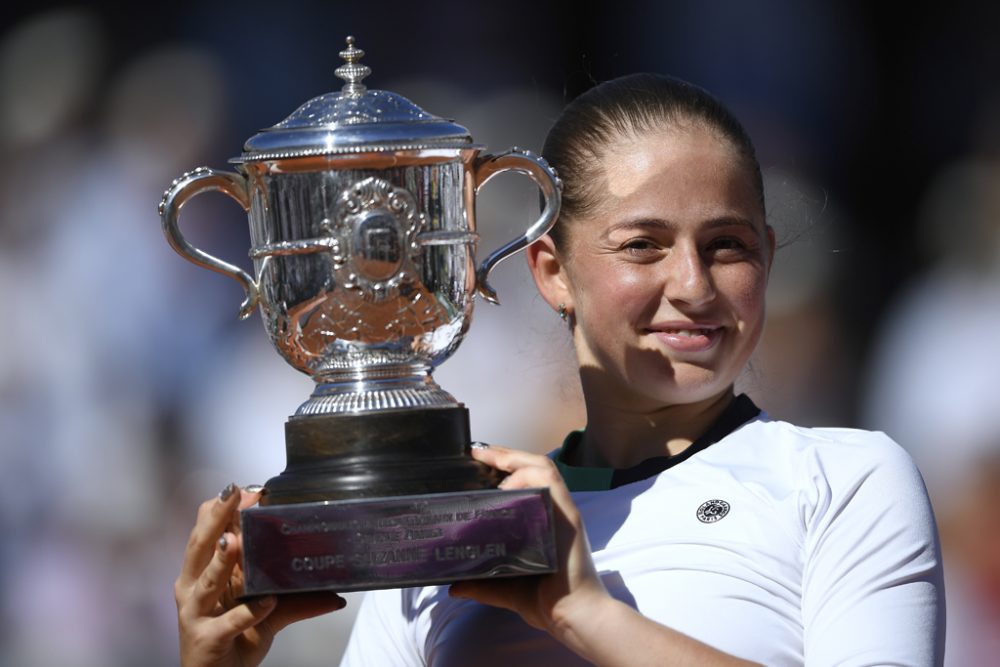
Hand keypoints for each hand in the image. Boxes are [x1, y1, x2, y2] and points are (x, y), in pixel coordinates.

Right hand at [175, 484, 345, 666]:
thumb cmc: (234, 640)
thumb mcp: (268, 613)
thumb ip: (299, 600)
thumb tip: (337, 593)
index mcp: (201, 573)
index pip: (204, 531)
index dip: (219, 508)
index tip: (243, 489)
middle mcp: (192, 588)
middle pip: (199, 545)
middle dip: (216, 518)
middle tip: (234, 494)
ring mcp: (195, 614)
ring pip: (206, 581)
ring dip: (221, 561)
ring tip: (236, 542)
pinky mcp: (206, 639)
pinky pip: (228, 623)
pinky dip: (247, 612)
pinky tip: (266, 601)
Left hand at [448, 447, 609, 636]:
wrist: (575, 617)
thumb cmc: (549, 602)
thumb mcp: (507, 588)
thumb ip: (482, 584)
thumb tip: (453, 586)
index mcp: (544, 520)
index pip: (527, 480)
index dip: (505, 466)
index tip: (478, 461)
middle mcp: (555, 510)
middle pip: (534, 466)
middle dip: (506, 455)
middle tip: (478, 451)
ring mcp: (563, 512)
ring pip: (543, 467)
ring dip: (515, 459)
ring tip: (489, 459)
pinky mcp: (569, 518)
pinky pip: (550, 483)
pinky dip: (528, 476)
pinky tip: (507, 485)